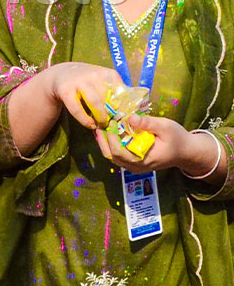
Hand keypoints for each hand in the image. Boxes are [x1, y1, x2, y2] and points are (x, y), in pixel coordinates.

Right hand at [47, 62, 123, 128]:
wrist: (62, 74)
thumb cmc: (88, 83)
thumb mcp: (103, 82)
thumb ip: (114, 94)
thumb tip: (129, 113)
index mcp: (108, 74)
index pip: (122, 92)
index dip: (124, 108)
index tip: (124, 118)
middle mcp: (94, 75)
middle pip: (109, 98)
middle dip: (112, 114)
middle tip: (112, 124)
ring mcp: (79, 82)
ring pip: (95, 103)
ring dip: (100, 117)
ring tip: (101, 125)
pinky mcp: (66, 91)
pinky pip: (78, 109)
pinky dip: (85, 120)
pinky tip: (90, 124)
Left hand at [94, 112, 223, 178]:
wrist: (186, 152)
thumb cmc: (177, 139)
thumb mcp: (165, 127)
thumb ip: (147, 123)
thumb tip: (129, 118)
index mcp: (143, 159)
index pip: (119, 153)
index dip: (111, 138)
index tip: (110, 123)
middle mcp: (136, 166)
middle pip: (112, 157)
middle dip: (103, 140)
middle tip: (99, 125)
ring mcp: (134, 166)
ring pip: (113, 157)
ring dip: (106, 143)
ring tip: (102, 127)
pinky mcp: (135, 162)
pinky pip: (118, 156)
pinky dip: (112, 145)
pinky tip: (111, 132)